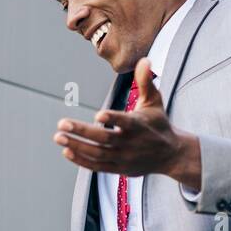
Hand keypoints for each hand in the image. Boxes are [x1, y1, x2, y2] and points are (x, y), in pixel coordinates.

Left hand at [53, 56, 201, 188]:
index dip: (113, 119)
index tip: (98, 115)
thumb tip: (144, 60)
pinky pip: (97, 166)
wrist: (171, 155)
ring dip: (77, 146)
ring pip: (97, 154)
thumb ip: (145, 82)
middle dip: (82, 132)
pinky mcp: (119, 169)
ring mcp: (124, 158)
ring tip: (58, 137)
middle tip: (61, 124)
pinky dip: (81, 160)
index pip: (125, 122)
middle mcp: (131, 143)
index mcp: (139, 125)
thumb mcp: (154, 102)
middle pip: (104, 139)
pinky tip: (67, 150)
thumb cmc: (159, 124)